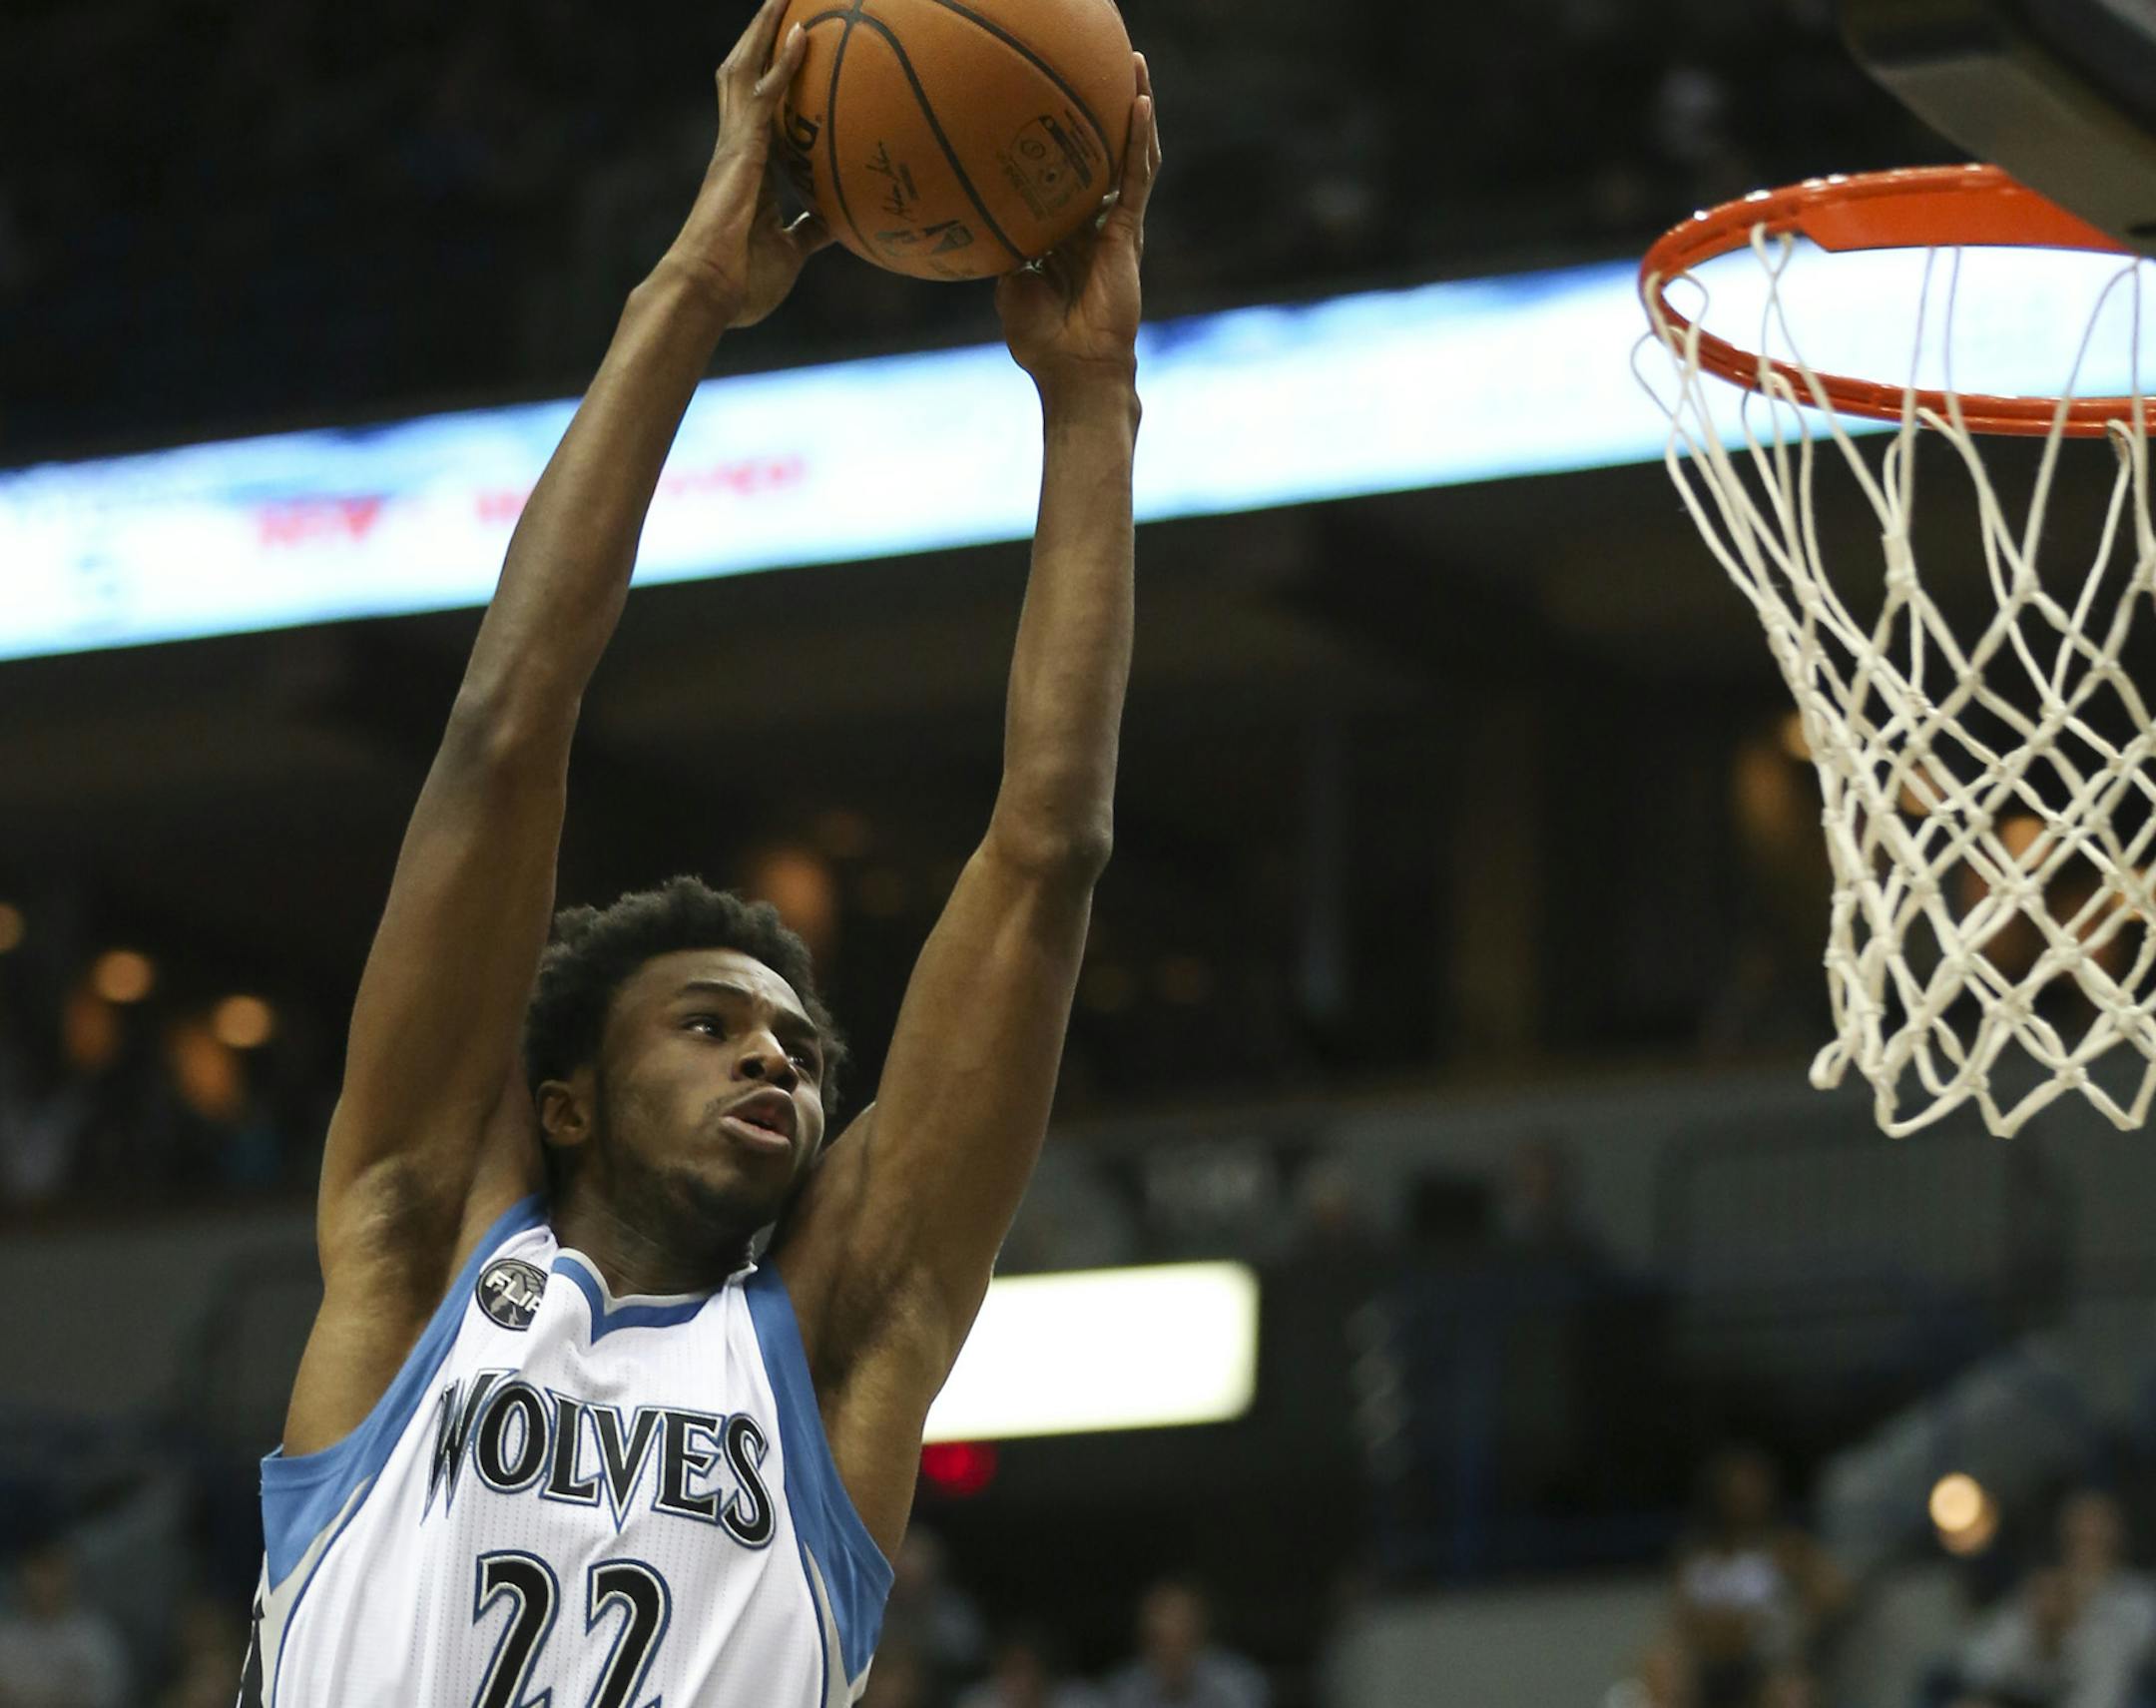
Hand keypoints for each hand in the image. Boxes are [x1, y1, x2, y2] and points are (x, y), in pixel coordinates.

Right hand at [666, 0, 831, 327]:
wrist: (709, 293)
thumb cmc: (743, 283)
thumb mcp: (791, 253)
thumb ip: (810, 232)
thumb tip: (837, 224)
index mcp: (748, 168)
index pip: (757, 108)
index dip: (769, 75)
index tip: (789, 47)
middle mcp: (737, 147)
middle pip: (744, 75)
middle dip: (760, 36)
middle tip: (781, 1)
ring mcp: (735, 145)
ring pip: (746, 70)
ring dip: (765, 30)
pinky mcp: (741, 151)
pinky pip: (765, 95)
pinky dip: (784, 63)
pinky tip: (804, 34)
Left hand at [996, 54, 1159, 393]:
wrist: (1072, 368)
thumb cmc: (1038, 338)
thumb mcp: (1007, 282)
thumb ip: (1000, 246)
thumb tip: (974, 213)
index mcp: (1065, 232)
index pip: (1066, 173)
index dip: (1063, 138)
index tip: (1047, 99)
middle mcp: (1093, 222)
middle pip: (1103, 153)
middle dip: (1105, 109)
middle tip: (1103, 61)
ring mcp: (1115, 225)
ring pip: (1129, 155)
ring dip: (1132, 109)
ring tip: (1132, 64)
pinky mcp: (1128, 232)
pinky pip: (1135, 178)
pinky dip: (1138, 139)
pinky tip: (1139, 103)